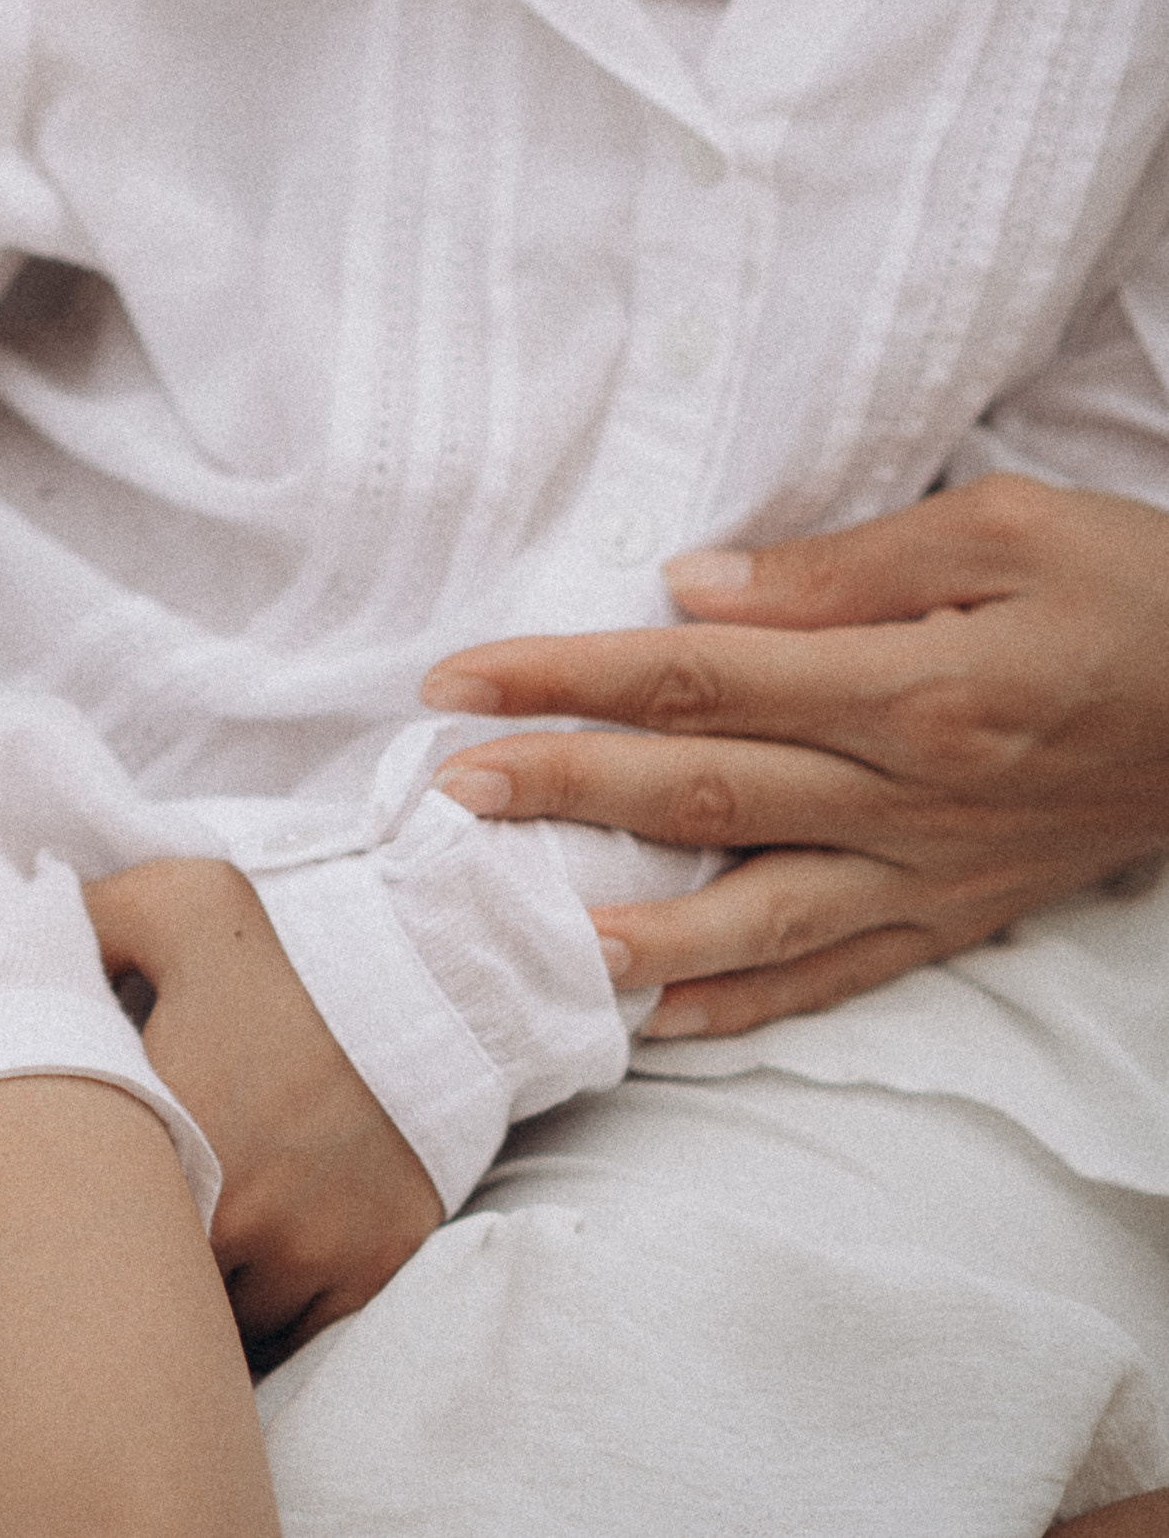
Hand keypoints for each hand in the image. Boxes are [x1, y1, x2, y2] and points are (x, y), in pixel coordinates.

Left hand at [83, 857, 439, 1363]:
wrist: (429, 971)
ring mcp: (317, 1249)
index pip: (91, 1225)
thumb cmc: (287, 946)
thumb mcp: (173, 900)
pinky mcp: (375, 1267)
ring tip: (190, 1255)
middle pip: (161, 1285)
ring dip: (209, 1301)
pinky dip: (275, 1318)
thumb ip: (73, 921)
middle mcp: (245, 1209)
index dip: (71, 1228)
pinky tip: (255, 1274)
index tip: (63, 1214)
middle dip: (139, 1269)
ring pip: (232, 1325)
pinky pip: (303, 1338)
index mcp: (178, 1126)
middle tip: (120, 1243)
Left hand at [419, 475, 1168, 1036]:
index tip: (465, 677)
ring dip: (636, 928)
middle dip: (566, 792)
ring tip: (529, 939)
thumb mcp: (1002, 525)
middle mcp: (911, 795)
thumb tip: (695, 585)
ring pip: (761, 915)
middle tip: (447, 794)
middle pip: (705, 794)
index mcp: (911, 686)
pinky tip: (665, 1022)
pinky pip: (842, 972)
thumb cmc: (1136, 586)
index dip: (571, 676)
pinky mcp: (966, 913)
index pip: (700, 676)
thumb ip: (840, 566)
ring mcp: (937, 870)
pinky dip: (750, 1005)